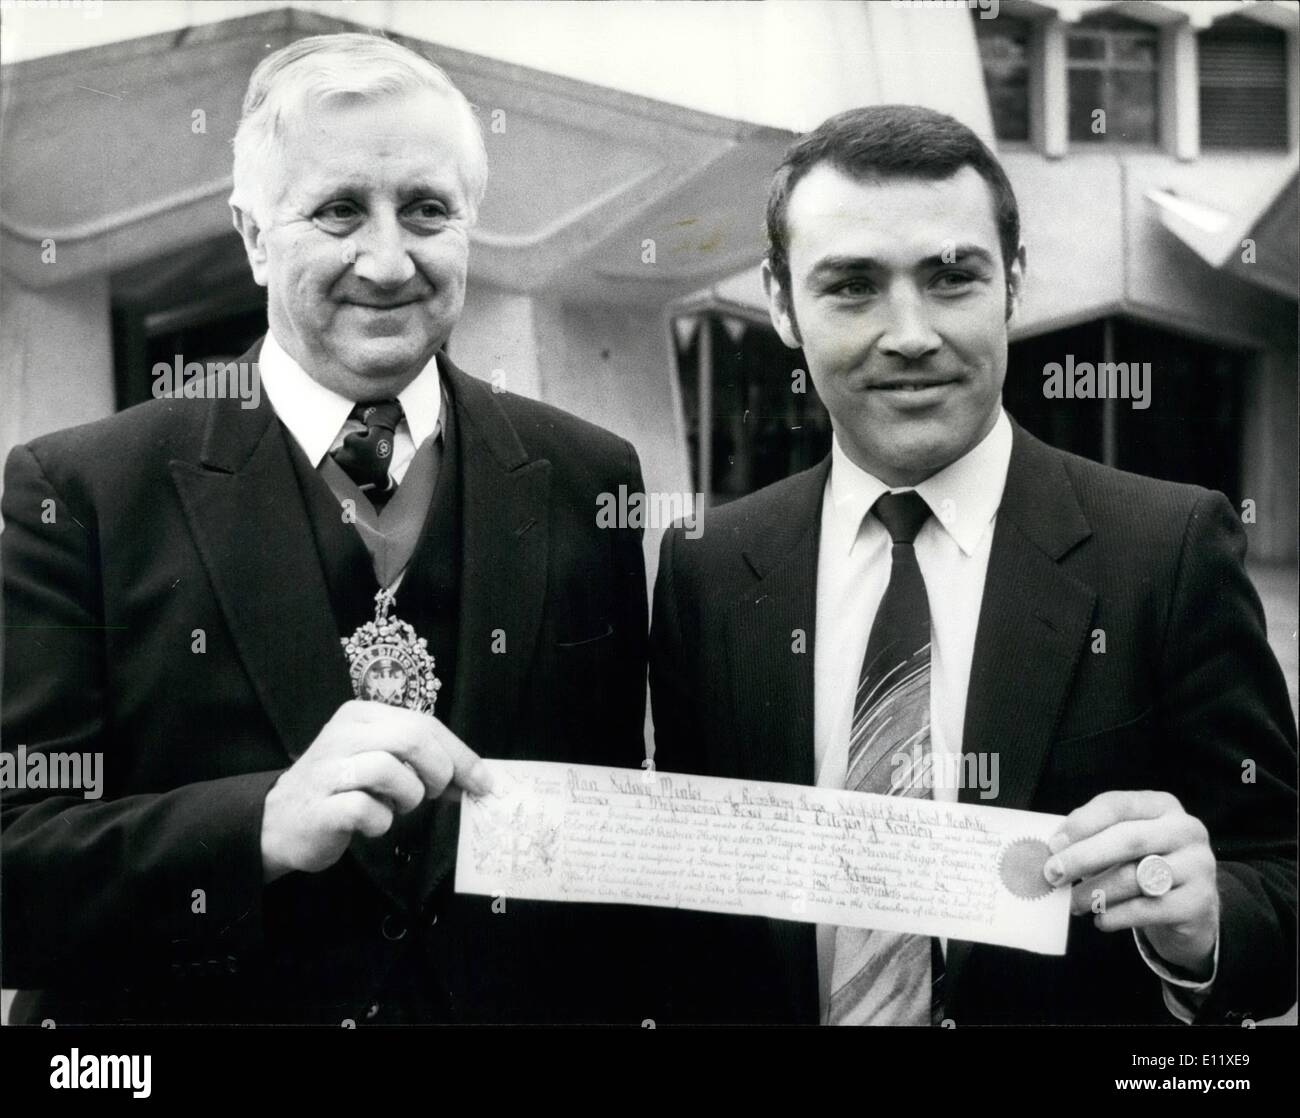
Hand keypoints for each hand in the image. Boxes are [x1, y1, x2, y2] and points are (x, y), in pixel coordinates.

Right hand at [260, 700, 492, 881]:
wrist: (280, 822)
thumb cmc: (342, 790)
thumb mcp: (381, 762)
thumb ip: (422, 761)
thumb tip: (477, 778)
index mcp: (361, 715)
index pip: (425, 723)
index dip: (460, 754)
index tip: (482, 782)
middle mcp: (343, 734)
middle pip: (412, 738)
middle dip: (438, 771)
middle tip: (434, 794)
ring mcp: (328, 769)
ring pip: (391, 771)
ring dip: (408, 798)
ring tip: (395, 807)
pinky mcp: (320, 806)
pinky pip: (367, 810)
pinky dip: (380, 822)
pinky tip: (371, 823)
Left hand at [1044, 790, 1218, 978]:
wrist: (1192, 909)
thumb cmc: (1145, 866)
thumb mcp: (1124, 844)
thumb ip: (1094, 837)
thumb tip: (1054, 849)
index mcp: (1162, 806)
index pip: (1117, 805)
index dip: (1082, 824)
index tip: (1053, 844)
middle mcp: (1186, 830)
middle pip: (1128, 839)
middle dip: (1083, 857)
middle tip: (1053, 874)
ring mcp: (1198, 866)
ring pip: (1137, 877)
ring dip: (1096, 892)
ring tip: (1073, 903)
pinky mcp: (1199, 902)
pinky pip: (1149, 909)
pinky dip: (1117, 916)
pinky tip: (1101, 920)